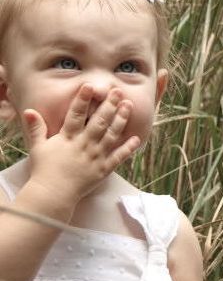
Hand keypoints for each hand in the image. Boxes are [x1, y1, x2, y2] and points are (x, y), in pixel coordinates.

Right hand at [22, 84, 139, 204]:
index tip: (90, 86)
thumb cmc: (44, 170)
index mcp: (69, 138)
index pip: (76, 114)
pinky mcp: (104, 169)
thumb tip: (29, 110)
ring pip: (112, 134)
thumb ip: (36, 128)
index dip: (83, 99)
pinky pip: (119, 157)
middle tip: (118, 91)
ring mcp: (96, 156)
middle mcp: (85, 144)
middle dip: (110, 105)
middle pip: (99, 121)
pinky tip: (136, 138)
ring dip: (121, 119)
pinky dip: (128, 148)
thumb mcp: (38, 147)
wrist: (53, 194)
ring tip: (128, 106)